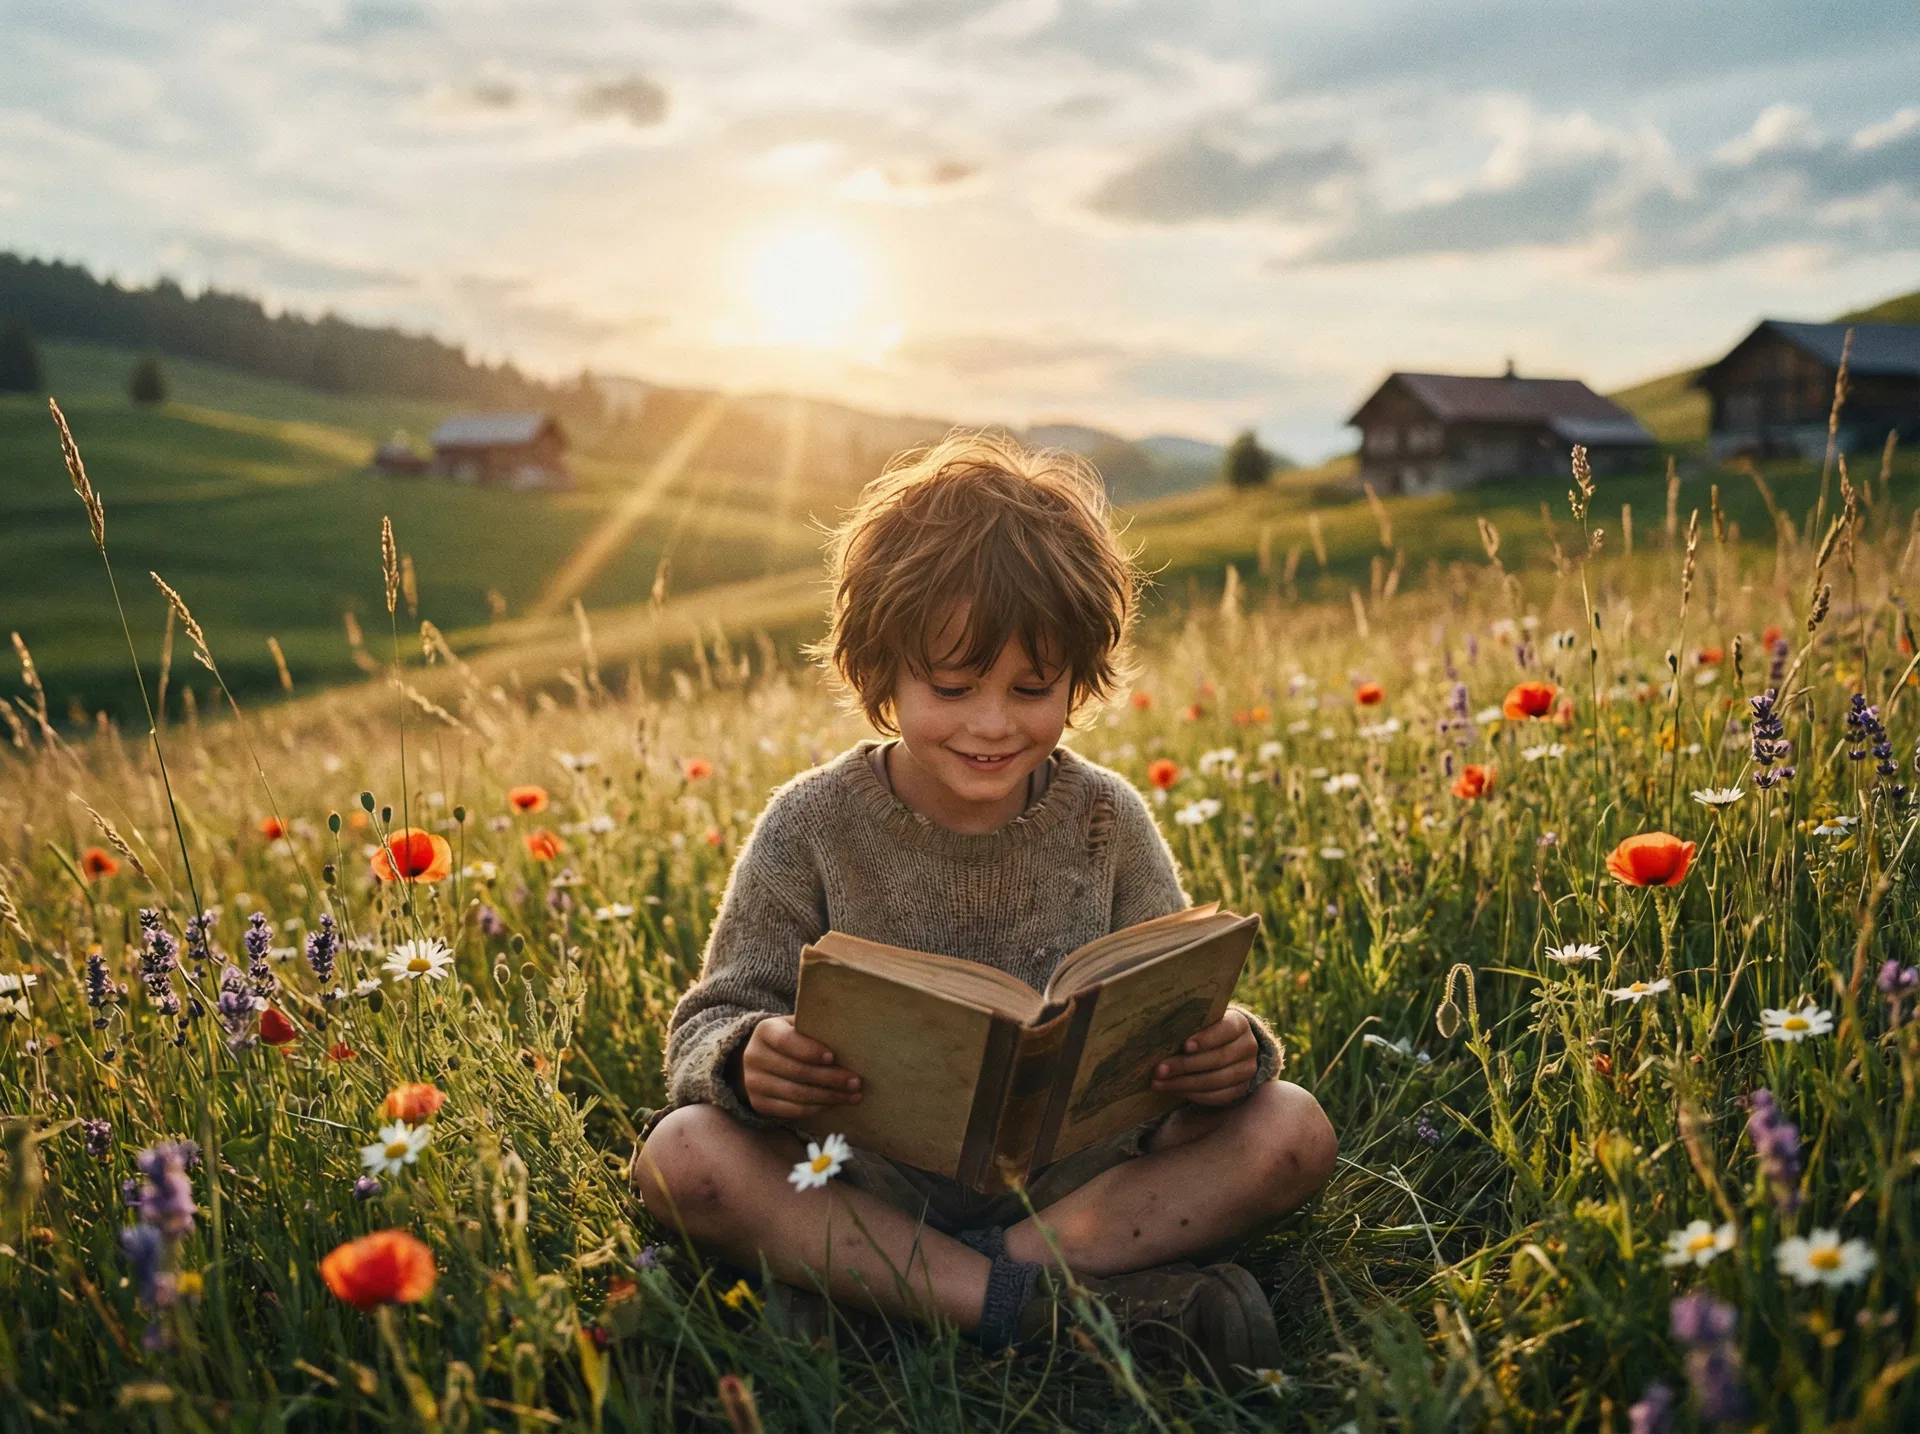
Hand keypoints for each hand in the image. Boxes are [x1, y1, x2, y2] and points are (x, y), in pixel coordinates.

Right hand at [738, 1016, 862, 1119]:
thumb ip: (814, 1030)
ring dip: (829, 1097)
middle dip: (830, 1078)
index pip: (787, 1041)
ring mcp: (754, 1083)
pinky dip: (817, 1108)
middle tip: (856, 1082)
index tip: (833, 1057)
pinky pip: (793, 1110)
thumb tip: (848, 1038)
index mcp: (764, 1031)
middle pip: (796, 1071)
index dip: (810, 1051)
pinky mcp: (759, 1104)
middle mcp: (754, 1056)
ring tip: (853, 1096)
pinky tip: (834, 1103)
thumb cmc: (791, 1039)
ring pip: (797, 1094)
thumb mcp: (796, 1026)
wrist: (761, 1059)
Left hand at [1151, 1009, 1257, 1107]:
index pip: (1226, 1030)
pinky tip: (1173, 1090)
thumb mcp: (1202, 1021)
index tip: (1184, 1046)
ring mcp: (1247, 1070)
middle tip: (1159, 1069)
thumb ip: (1190, 1025)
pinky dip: (1192, 1094)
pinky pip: (1216, 1096)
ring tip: (1159, 1082)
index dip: (1206, 1039)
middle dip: (1185, 1065)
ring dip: (1184, 1083)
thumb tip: (1160, 1035)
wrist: (1226, 1045)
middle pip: (1218, 1059)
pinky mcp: (1240, 1089)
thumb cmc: (1206, 1029)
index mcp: (1239, 1024)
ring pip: (1216, 1080)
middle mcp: (1248, 1047)